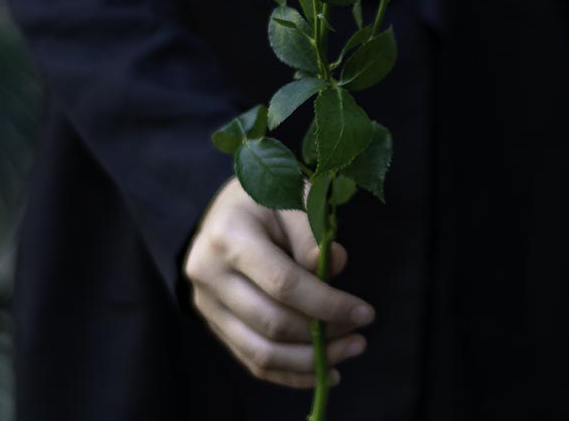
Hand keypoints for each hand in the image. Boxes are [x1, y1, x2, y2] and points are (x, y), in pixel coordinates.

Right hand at [184, 178, 374, 387]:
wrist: (228, 206)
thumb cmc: (268, 197)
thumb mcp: (294, 197)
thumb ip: (312, 232)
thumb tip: (334, 267)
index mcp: (228, 234)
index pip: (283, 283)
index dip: (326, 304)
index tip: (364, 312)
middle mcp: (208, 271)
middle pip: (272, 321)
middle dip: (322, 335)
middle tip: (360, 335)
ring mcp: (205, 300)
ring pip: (260, 350)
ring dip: (309, 361)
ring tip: (349, 350)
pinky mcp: (211, 320)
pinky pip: (250, 358)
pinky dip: (288, 371)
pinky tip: (321, 368)